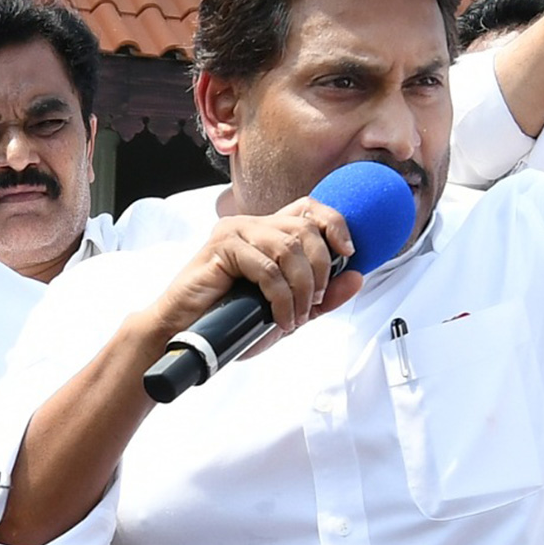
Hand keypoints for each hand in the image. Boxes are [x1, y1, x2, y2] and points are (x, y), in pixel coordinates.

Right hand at [144, 197, 362, 342]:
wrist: (185, 336)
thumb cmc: (231, 322)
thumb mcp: (289, 311)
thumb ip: (323, 296)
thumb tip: (358, 277)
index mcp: (267, 232)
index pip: (309, 208)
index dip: (334, 223)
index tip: (349, 252)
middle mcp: (252, 224)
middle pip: (305, 228)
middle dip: (320, 269)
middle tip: (314, 303)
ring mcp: (234, 232)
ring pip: (289, 248)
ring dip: (302, 288)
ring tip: (295, 316)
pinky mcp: (221, 248)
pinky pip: (267, 268)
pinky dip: (281, 298)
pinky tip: (279, 318)